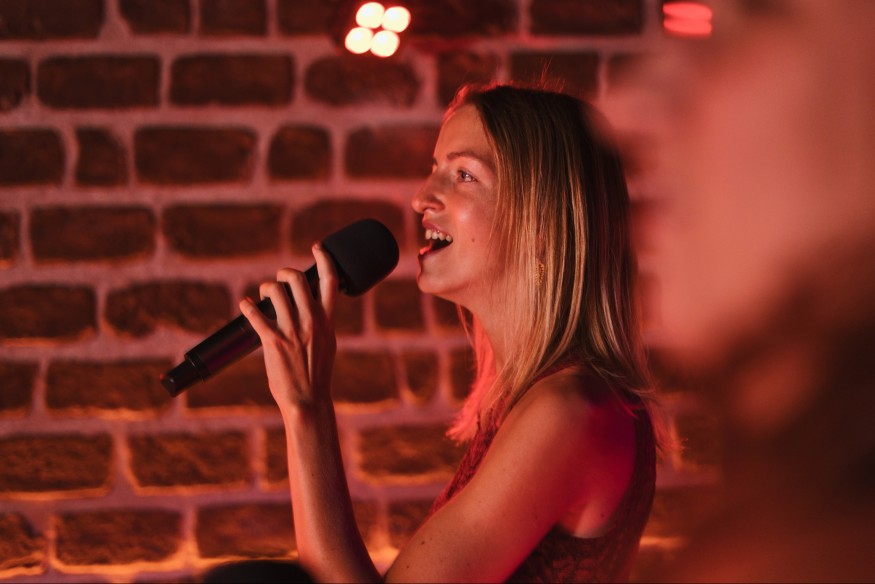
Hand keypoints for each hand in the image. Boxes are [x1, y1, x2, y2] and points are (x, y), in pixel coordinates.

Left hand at [239, 242, 338, 411]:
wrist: (307, 399)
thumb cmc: (316, 374)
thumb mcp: (328, 343)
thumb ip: (322, 323)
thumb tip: (315, 306)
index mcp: (327, 320)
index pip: (330, 281)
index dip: (324, 259)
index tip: (317, 247)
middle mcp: (311, 321)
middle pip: (297, 279)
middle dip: (284, 273)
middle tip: (279, 280)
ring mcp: (292, 330)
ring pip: (275, 291)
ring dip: (266, 288)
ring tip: (263, 295)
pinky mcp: (273, 341)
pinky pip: (256, 314)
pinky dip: (247, 307)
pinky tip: (245, 305)